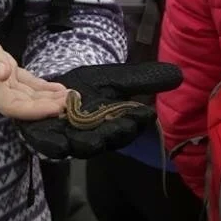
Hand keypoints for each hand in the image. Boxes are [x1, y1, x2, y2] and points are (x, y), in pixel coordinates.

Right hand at [0, 0, 68, 119]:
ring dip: (44, 98)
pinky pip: (18, 83)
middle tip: (73, 104)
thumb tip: (5, 74)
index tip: (58, 107)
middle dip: (46, 106)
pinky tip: (53, 88)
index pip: (11, 104)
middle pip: (19, 103)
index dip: (35, 109)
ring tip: (69, 98)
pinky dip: (36, 86)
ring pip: (21, 95)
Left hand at [18, 61, 182, 159]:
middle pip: (104, 141)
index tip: (144, 114)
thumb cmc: (83, 88)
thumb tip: (178, 74)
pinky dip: (51, 142)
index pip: (126, 129)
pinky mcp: (42, 139)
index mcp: (109, 128)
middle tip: (119, 124)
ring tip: (88, 134)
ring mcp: (66, 141)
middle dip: (111, 133)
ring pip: (78, 146)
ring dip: (83, 141)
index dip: (134, 123)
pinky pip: (48, 145)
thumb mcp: (112, 80)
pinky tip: (55, 138)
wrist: (45, 89)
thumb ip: (140, 79)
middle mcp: (90, 139)